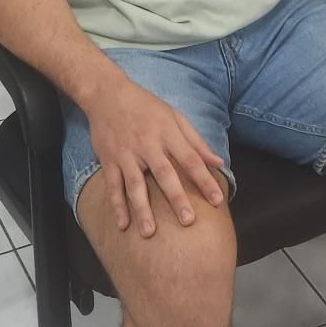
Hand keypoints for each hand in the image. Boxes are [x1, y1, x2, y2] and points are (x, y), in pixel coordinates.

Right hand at [85, 73, 226, 236]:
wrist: (107, 94)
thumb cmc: (146, 106)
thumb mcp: (175, 116)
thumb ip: (196, 141)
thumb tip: (218, 162)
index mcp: (168, 133)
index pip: (191, 159)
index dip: (205, 180)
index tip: (218, 199)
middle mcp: (148, 144)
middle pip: (164, 174)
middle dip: (176, 198)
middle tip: (187, 221)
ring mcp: (126, 154)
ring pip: (135, 185)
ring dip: (142, 209)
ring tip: (149, 232)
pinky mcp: (109, 160)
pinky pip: (113, 186)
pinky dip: (116, 206)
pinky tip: (123, 225)